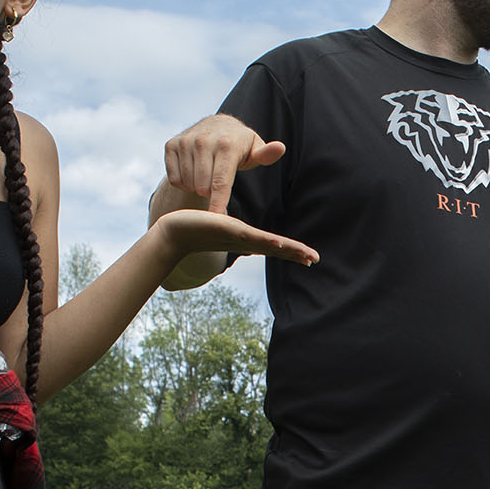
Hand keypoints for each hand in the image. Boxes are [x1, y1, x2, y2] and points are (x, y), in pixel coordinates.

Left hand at [152, 208, 317, 266]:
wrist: (175, 231)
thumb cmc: (197, 228)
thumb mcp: (225, 230)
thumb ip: (240, 235)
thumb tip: (250, 241)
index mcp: (246, 241)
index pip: (274, 247)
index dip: (293, 252)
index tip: (310, 258)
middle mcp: (245, 243)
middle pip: (276, 249)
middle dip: (296, 254)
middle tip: (314, 260)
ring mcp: (239, 239)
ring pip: (269, 245)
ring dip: (288, 250)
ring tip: (305, 255)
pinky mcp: (230, 232)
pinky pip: (252, 237)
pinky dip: (267, 241)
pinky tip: (279, 243)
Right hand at [160, 114, 285, 214]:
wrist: (215, 125)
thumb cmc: (239, 146)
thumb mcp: (254, 150)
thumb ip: (266, 155)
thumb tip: (280, 148)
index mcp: (226, 145)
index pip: (221, 182)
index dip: (218, 204)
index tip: (218, 221)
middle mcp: (203, 141)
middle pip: (202, 187)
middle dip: (210, 194)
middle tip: (217, 185)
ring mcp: (185, 142)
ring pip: (188, 183)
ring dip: (196, 188)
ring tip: (206, 179)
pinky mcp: (171, 145)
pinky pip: (174, 179)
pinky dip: (183, 182)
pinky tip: (193, 174)